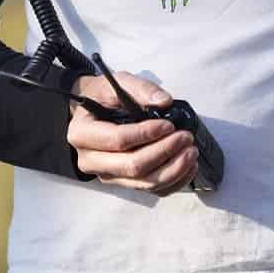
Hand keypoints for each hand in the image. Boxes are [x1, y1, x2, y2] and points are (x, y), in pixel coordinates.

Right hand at [66, 71, 196, 196]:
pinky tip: (188, 165)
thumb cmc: (104, 97)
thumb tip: (164, 102)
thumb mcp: (117, 82)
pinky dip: (175, 180)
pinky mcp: (124, 183)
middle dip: (164, 152)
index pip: (118, 140)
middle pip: (132, 166)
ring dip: (173, 169)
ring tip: (191, 151)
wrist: (94, 112)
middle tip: (185, 137)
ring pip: (144, 182)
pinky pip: (152, 190)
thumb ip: (141, 88)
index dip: (146, 134)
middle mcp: (91, 160)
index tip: (168, 125)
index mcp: (82, 134)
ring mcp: (108, 175)